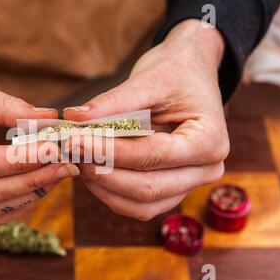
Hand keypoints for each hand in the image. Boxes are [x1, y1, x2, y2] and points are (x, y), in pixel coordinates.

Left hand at [63, 20, 228, 220]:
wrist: (190, 75)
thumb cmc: (174, 74)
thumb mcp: (147, 80)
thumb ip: (112, 102)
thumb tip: (74, 119)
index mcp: (209, 140)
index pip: (153, 155)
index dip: (110, 151)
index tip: (75, 140)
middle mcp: (206, 170)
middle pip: (148, 189)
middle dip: (103, 174)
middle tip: (71, 153)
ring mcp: (189, 185)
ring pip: (141, 205)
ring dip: (103, 188)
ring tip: (77, 161)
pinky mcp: (171, 191)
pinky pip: (139, 205)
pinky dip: (111, 192)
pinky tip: (91, 171)